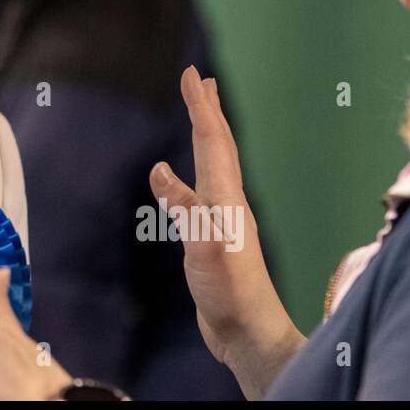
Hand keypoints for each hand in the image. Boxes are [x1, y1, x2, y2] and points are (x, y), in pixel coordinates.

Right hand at [148, 66, 304, 398]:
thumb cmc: (231, 295)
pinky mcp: (212, 238)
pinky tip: (177, 179)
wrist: (250, 334)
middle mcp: (227, 203)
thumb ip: (186, 211)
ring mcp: (221, 221)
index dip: (201, 107)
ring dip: (205, 135)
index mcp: (226, 200)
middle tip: (199, 79)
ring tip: (200, 114)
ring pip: (212, 166)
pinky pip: (200, 190)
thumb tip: (160, 170)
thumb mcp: (205, 252)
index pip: (212, 143)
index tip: (191, 75)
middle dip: (208, 110)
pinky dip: (189, 172)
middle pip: (218, 147)